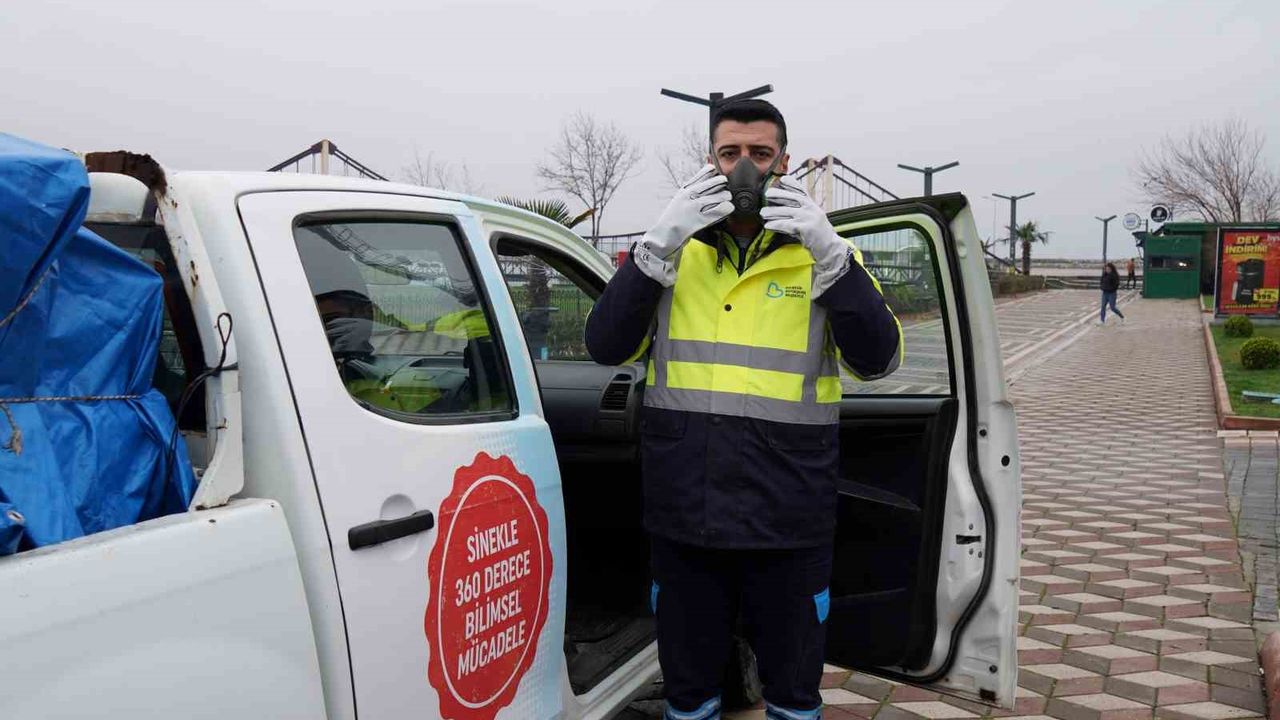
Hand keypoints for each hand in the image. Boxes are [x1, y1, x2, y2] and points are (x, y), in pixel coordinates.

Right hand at [633, 164, 732, 285]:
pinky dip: (727, 208)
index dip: (715, 173)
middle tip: (724, 189)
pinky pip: (721, 210)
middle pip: (716, 182)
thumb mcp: (681, 196)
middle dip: (723, 184)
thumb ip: (694, 185)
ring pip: (721, 195)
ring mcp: (695, 207)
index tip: (718, 177)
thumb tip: (710, 171)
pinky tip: (727, 209)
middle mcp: (690, 195)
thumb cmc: (675, 216)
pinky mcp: (701, 220)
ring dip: (726, 197)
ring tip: (725, 201)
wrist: (665, 235)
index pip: (706, 172)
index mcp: (686, 188)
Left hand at [761, 175, 853, 295]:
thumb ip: (798, 213)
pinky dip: (776, 224)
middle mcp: (811, 209)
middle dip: (780, 194)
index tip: (783, 179)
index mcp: (813, 206)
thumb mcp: (810, 220)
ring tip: (763, 213)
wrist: (829, 248)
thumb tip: (780, 210)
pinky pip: (787, 224)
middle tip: (768, 194)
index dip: (793, 184)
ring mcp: (809, 217)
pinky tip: (768, 225)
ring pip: (787, 211)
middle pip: (793, 198)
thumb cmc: (817, 236)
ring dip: (773, 212)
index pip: (802, 191)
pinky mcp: (806, 227)